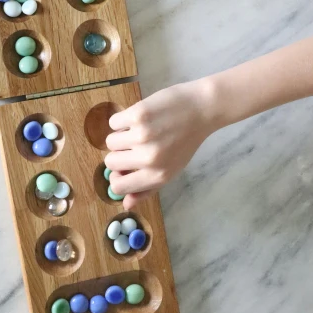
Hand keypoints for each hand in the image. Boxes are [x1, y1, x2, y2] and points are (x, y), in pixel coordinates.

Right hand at [104, 80, 215, 209]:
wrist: (202, 108)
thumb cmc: (186, 140)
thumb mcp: (172, 169)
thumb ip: (148, 189)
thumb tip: (125, 204)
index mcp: (158, 175)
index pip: (118, 187)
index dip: (117, 177)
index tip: (123, 168)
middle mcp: (149, 158)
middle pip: (110, 163)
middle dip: (119, 154)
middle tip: (135, 145)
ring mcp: (141, 136)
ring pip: (110, 142)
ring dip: (120, 135)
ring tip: (139, 130)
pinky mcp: (137, 115)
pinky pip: (113, 122)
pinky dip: (123, 119)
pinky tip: (140, 118)